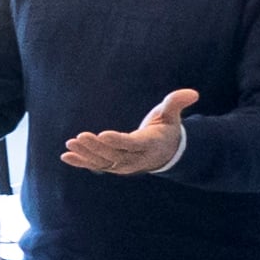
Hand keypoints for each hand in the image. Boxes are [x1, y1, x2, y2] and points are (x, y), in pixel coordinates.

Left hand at [64, 87, 195, 177]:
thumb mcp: (172, 117)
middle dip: (96, 148)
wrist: (164, 153)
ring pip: (103, 162)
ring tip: (70, 144)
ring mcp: (123, 165)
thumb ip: (176, 104)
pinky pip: (96, 166)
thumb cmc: (165, 130)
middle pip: (114, 155)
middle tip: (79, 137)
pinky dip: (81, 162)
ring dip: (86, 155)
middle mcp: (135, 158)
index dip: (118, 141)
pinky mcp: (113, 166)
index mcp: (149, 145)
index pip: (132, 144)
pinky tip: (66, 156)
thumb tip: (192, 93)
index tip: (103, 135)